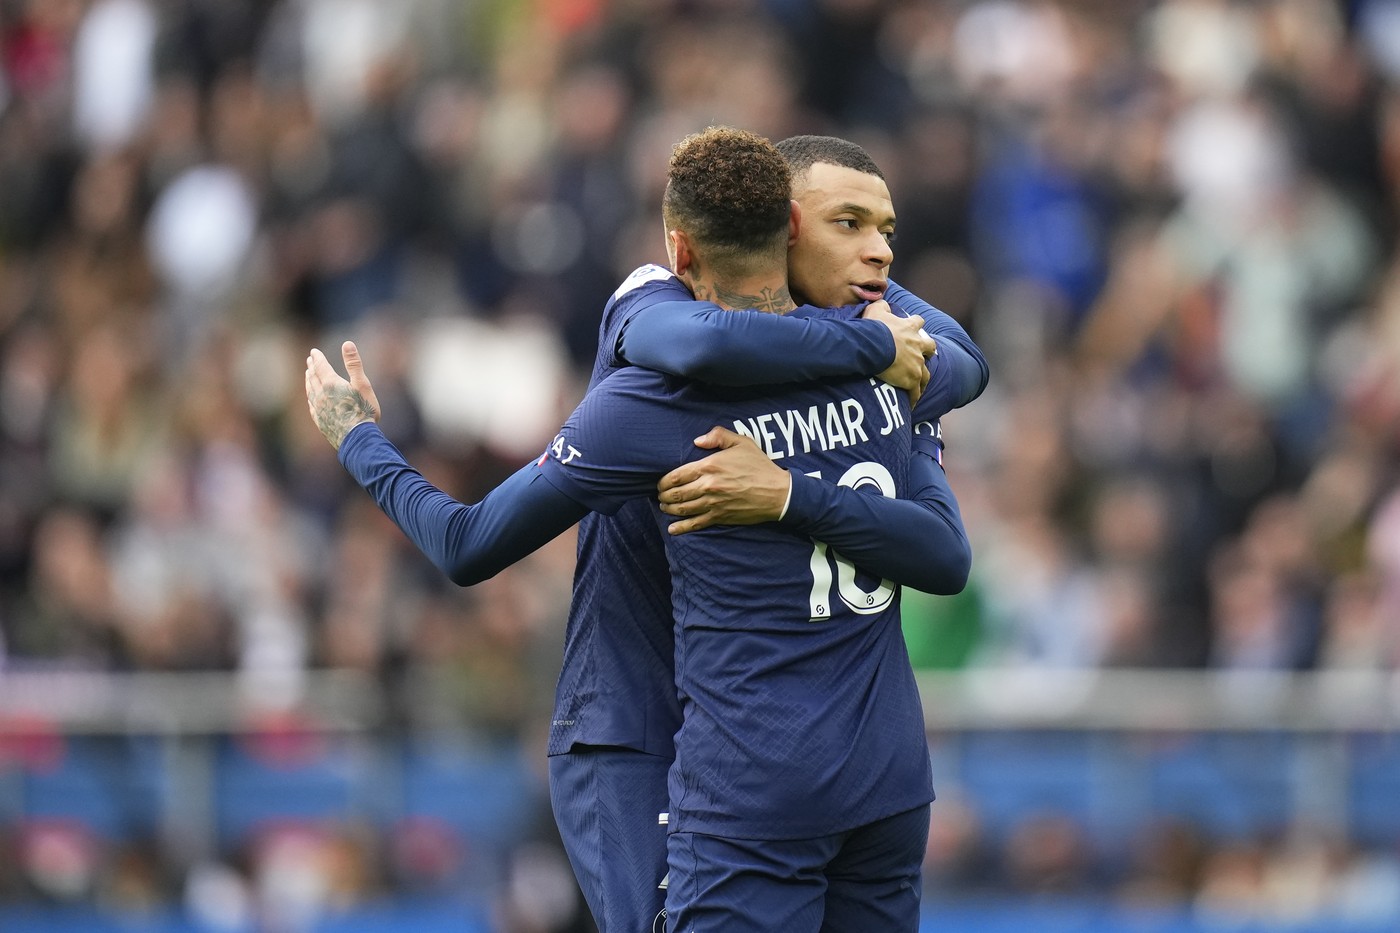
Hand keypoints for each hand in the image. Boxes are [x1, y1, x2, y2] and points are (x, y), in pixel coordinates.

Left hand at [305, 341, 380, 449]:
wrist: (357, 438)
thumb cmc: (363, 410)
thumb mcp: (363, 384)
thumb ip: (354, 364)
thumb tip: (347, 343)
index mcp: (331, 384)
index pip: (321, 366)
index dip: (317, 358)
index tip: (314, 351)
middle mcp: (321, 395)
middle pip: (313, 377)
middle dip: (312, 367)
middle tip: (309, 361)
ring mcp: (319, 409)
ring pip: (310, 391)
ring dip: (308, 381)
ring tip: (308, 376)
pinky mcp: (320, 421)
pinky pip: (311, 405)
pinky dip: (310, 397)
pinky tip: (311, 398)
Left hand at [657, 427, 790, 533]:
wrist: (776, 492)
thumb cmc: (759, 466)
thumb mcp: (741, 442)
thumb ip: (718, 436)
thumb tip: (697, 441)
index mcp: (709, 466)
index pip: (677, 475)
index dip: (664, 481)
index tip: (661, 483)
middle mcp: (707, 486)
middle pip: (676, 493)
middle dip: (664, 496)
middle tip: (660, 496)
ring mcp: (712, 503)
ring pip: (682, 509)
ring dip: (669, 509)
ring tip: (664, 507)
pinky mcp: (719, 517)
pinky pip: (695, 524)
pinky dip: (681, 528)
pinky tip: (672, 529)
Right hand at [862, 299, 935, 403]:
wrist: (875, 347)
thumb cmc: (874, 328)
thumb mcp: (876, 310)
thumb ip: (882, 306)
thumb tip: (884, 304)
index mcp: (910, 328)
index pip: (918, 323)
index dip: (916, 325)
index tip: (914, 326)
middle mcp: (918, 346)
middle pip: (930, 347)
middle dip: (928, 351)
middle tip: (923, 355)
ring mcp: (916, 364)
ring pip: (926, 373)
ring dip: (922, 378)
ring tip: (919, 385)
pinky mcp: (912, 380)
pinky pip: (915, 392)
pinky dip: (914, 398)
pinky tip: (912, 404)